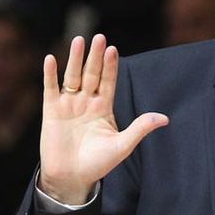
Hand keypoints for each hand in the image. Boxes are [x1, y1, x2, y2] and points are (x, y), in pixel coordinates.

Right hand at [38, 34, 167, 203]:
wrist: (71, 178)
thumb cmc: (98, 164)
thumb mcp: (122, 145)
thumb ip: (140, 128)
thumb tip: (165, 118)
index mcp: (104, 107)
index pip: (108, 81)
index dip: (110, 66)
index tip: (113, 50)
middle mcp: (86, 102)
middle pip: (91, 74)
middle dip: (94, 56)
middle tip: (99, 37)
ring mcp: (69, 105)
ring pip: (72, 76)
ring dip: (75, 59)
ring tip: (78, 40)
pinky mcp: (51, 111)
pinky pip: (50, 89)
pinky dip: (50, 74)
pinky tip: (51, 59)